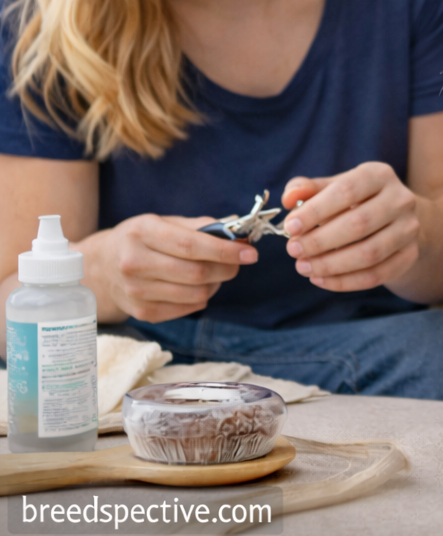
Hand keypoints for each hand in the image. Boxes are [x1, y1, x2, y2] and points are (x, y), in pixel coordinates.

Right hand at [89, 214, 257, 322]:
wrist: (100, 268)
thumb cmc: (140, 240)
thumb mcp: (163, 222)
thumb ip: (199, 226)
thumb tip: (235, 231)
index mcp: (142, 234)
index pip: (190, 245)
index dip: (224, 250)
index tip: (250, 252)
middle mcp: (135, 263)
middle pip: (196, 273)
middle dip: (227, 268)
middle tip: (239, 262)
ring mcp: (136, 292)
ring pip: (195, 294)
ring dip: (216, 283)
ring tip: (216, 272)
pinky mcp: (142, 313)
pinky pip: (188, 308)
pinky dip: (202, 297)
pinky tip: (198, 285)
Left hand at [280, 162, 420, 292]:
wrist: (398, 218)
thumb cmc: (357, 201)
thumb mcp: (335, 187)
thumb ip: (308, 189)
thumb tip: (289, 198)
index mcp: (379, 175)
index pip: (346, 191)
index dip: (316, 211)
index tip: (291, 227)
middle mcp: (401, 199)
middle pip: (359, 224)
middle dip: (320, 241)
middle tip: (293, 250)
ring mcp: (409, 229)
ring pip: (369, 253)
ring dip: (330, 264)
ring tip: (304, 267)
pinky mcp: (409, 255)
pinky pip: (376, 275)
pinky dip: (345, 281)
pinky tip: (321, 279)